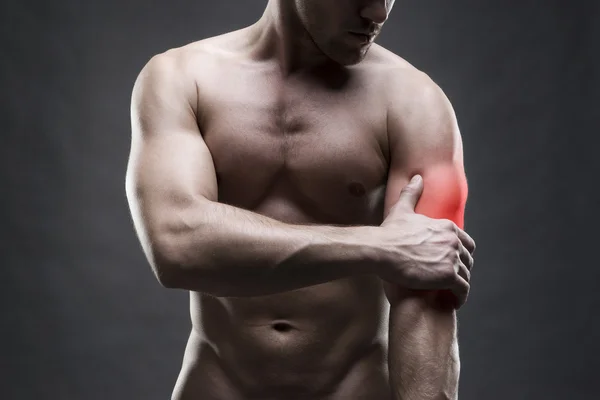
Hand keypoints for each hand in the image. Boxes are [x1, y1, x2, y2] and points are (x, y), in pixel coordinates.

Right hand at [377, 175, 475, 307]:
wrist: (380, 250)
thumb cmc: (388, 233)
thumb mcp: (402, 210)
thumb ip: (412, 193)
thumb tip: (416, 176)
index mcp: (447, 227)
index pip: (466, 243)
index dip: (460, 255)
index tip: (449, 265)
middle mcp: (454, 241)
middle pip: (468, 260)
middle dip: (461, 270)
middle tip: (448, 282)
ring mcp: (452, 258)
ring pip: (466, 276)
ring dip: (459, 286)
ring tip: (449, 295)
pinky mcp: (448, 276)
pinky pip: (462, 290)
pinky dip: (459, 298)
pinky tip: (450, 302)